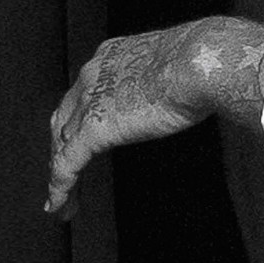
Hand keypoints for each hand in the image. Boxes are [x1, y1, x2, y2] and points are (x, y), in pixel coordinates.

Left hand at [47, 17, 263, 217]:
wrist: (201, 61)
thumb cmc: (203, 58)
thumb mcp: (178, 63)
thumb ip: (169, 79)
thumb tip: (188, 91)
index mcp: (112, 56)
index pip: (84, 91)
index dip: (79, 116)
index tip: (82, 134)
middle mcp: (93, 75)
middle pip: (65, 117)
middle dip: (62, 145)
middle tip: (65, 171)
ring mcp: (90, 102)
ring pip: (61, 143)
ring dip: (60, 171)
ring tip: (62, 198)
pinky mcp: (95, 129)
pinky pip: (67, 164)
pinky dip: (60, 187)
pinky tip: (60, 206)